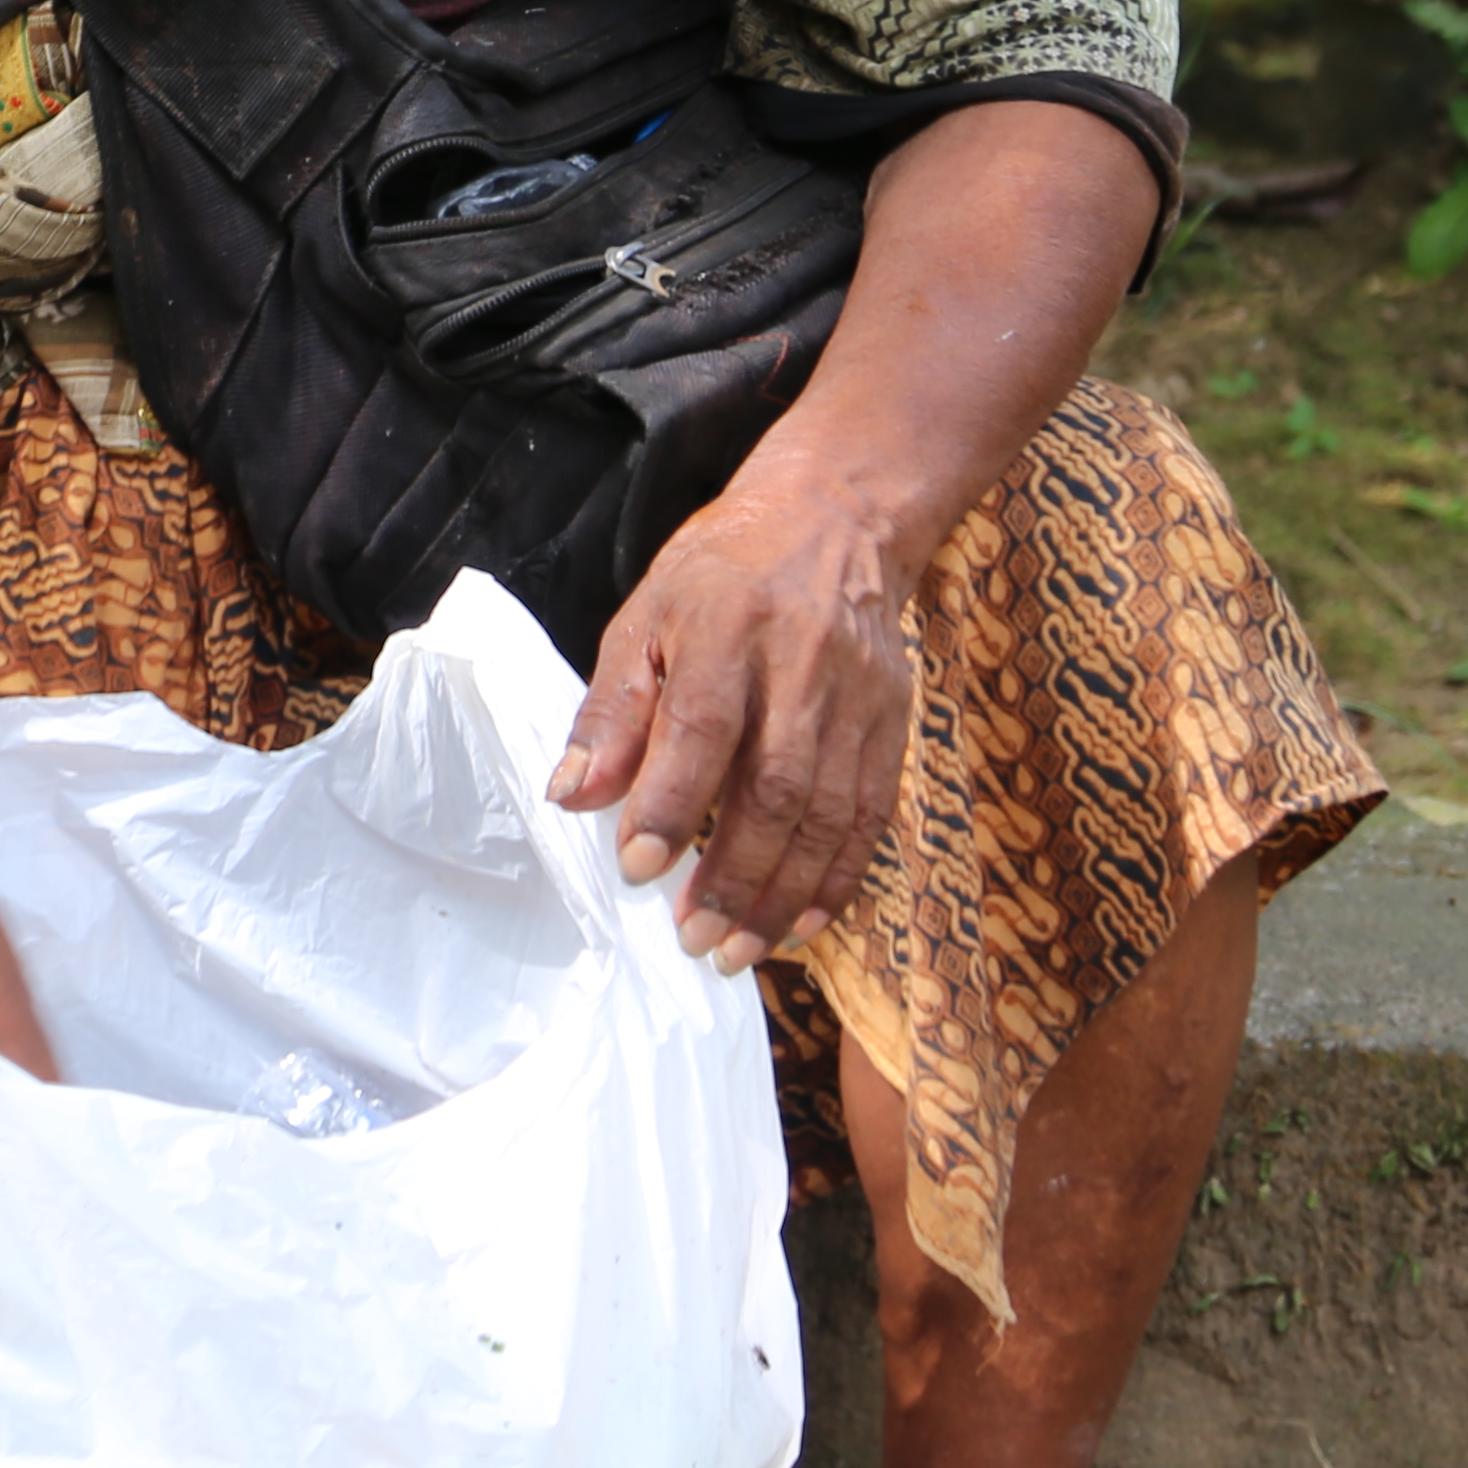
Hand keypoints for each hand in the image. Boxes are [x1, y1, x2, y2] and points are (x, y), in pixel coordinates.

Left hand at [546, 461, 920, 971]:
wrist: (837, 518)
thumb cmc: (722, 573)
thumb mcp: (646, 615)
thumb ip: (613, 710)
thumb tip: (574, 795)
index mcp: (724, 627)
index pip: (701, 727)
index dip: (670, 804)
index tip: (638, 868)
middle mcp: (800, 663)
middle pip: (774, 785)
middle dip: (733, 874)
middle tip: (692, 937)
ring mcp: (857, 695)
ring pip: (827, 812)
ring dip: (783, 893)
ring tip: (738, 950)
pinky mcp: (894, 719)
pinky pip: (871, 813)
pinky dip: (839, 877)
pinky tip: (804, 925)